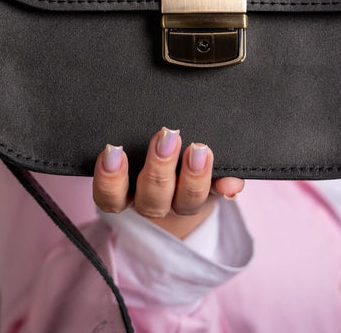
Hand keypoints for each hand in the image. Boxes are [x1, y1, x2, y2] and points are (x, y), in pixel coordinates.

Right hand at [92, 127, 244, 239]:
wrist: (177, 183)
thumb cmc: (145, 154)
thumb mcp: (130, 147)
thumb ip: (120, 147)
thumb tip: (112, 146)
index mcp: (126, 194)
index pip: (109, 198)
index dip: (109, 179)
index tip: (113, 150)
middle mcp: (153, 203)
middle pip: (150, 200)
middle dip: (158, 169)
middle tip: (165, 136)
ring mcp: (183, 203)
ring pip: (185, 204)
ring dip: (193, 178)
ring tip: (198, 149)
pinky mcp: (212, 196)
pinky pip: (220, 196)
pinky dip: (228, 188)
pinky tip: (231, 181)